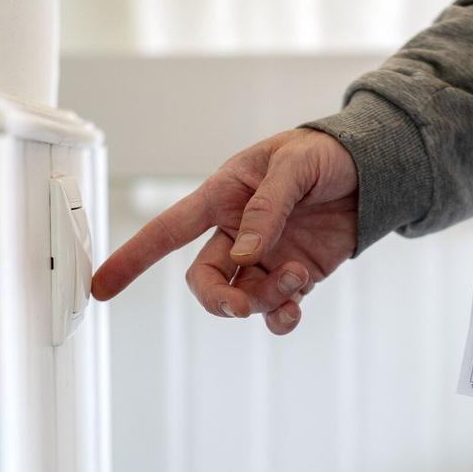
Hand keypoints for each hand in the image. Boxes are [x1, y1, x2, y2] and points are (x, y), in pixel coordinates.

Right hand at [91, 128, 357, 334]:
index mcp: (224, 197)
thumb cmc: (324, 153)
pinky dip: (281, 318)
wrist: (371, 171)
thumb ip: (268, 207)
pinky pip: (275, 310)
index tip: (101, 286)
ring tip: (297, 277)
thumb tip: (246, 254)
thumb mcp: (294, 165)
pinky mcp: (294, 275)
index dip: (132, 257)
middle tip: (245, 304)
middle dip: (221, 300)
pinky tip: (295, 307)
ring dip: (264, 301)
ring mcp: (265, 258)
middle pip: (205, 281)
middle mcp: (237, 233)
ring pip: (243, 299)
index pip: (168, 230)